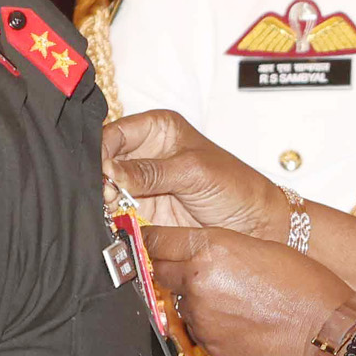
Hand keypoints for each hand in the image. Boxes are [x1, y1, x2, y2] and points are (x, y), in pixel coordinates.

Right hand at [105, 110, 289, 239]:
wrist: (256, 226)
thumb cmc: (235, 188)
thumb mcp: (193, 172)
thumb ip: (151, 171)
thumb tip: (109, 170)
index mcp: (159, 129)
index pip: (115, 133)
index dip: (101, 150)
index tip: (99, 171)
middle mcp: (146, 153)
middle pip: (105, 161)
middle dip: (99, 178)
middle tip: (104, 195)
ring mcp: (143, 185)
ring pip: (107, 189)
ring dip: (102, 201)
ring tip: (107, 211)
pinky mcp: (144, 213)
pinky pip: (118, 214)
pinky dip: (111, 219)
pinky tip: (111, 223)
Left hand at [148, 223, 355, 355]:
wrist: (328, 334)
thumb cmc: (306, 287)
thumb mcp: (260, 247)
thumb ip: (217, 247)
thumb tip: (191, 253)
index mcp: (209, 250)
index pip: (155, 240)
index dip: (151, 239)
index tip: (150, 239)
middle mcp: (197, 284)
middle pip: (159, 271)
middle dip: (168, 267)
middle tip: (187, 266)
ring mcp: (201, 319)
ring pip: (179, 302)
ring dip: (192, 298)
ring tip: (230, 298)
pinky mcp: (210, 347)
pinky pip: (198, 329)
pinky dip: (210, 323)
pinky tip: (238, 320)